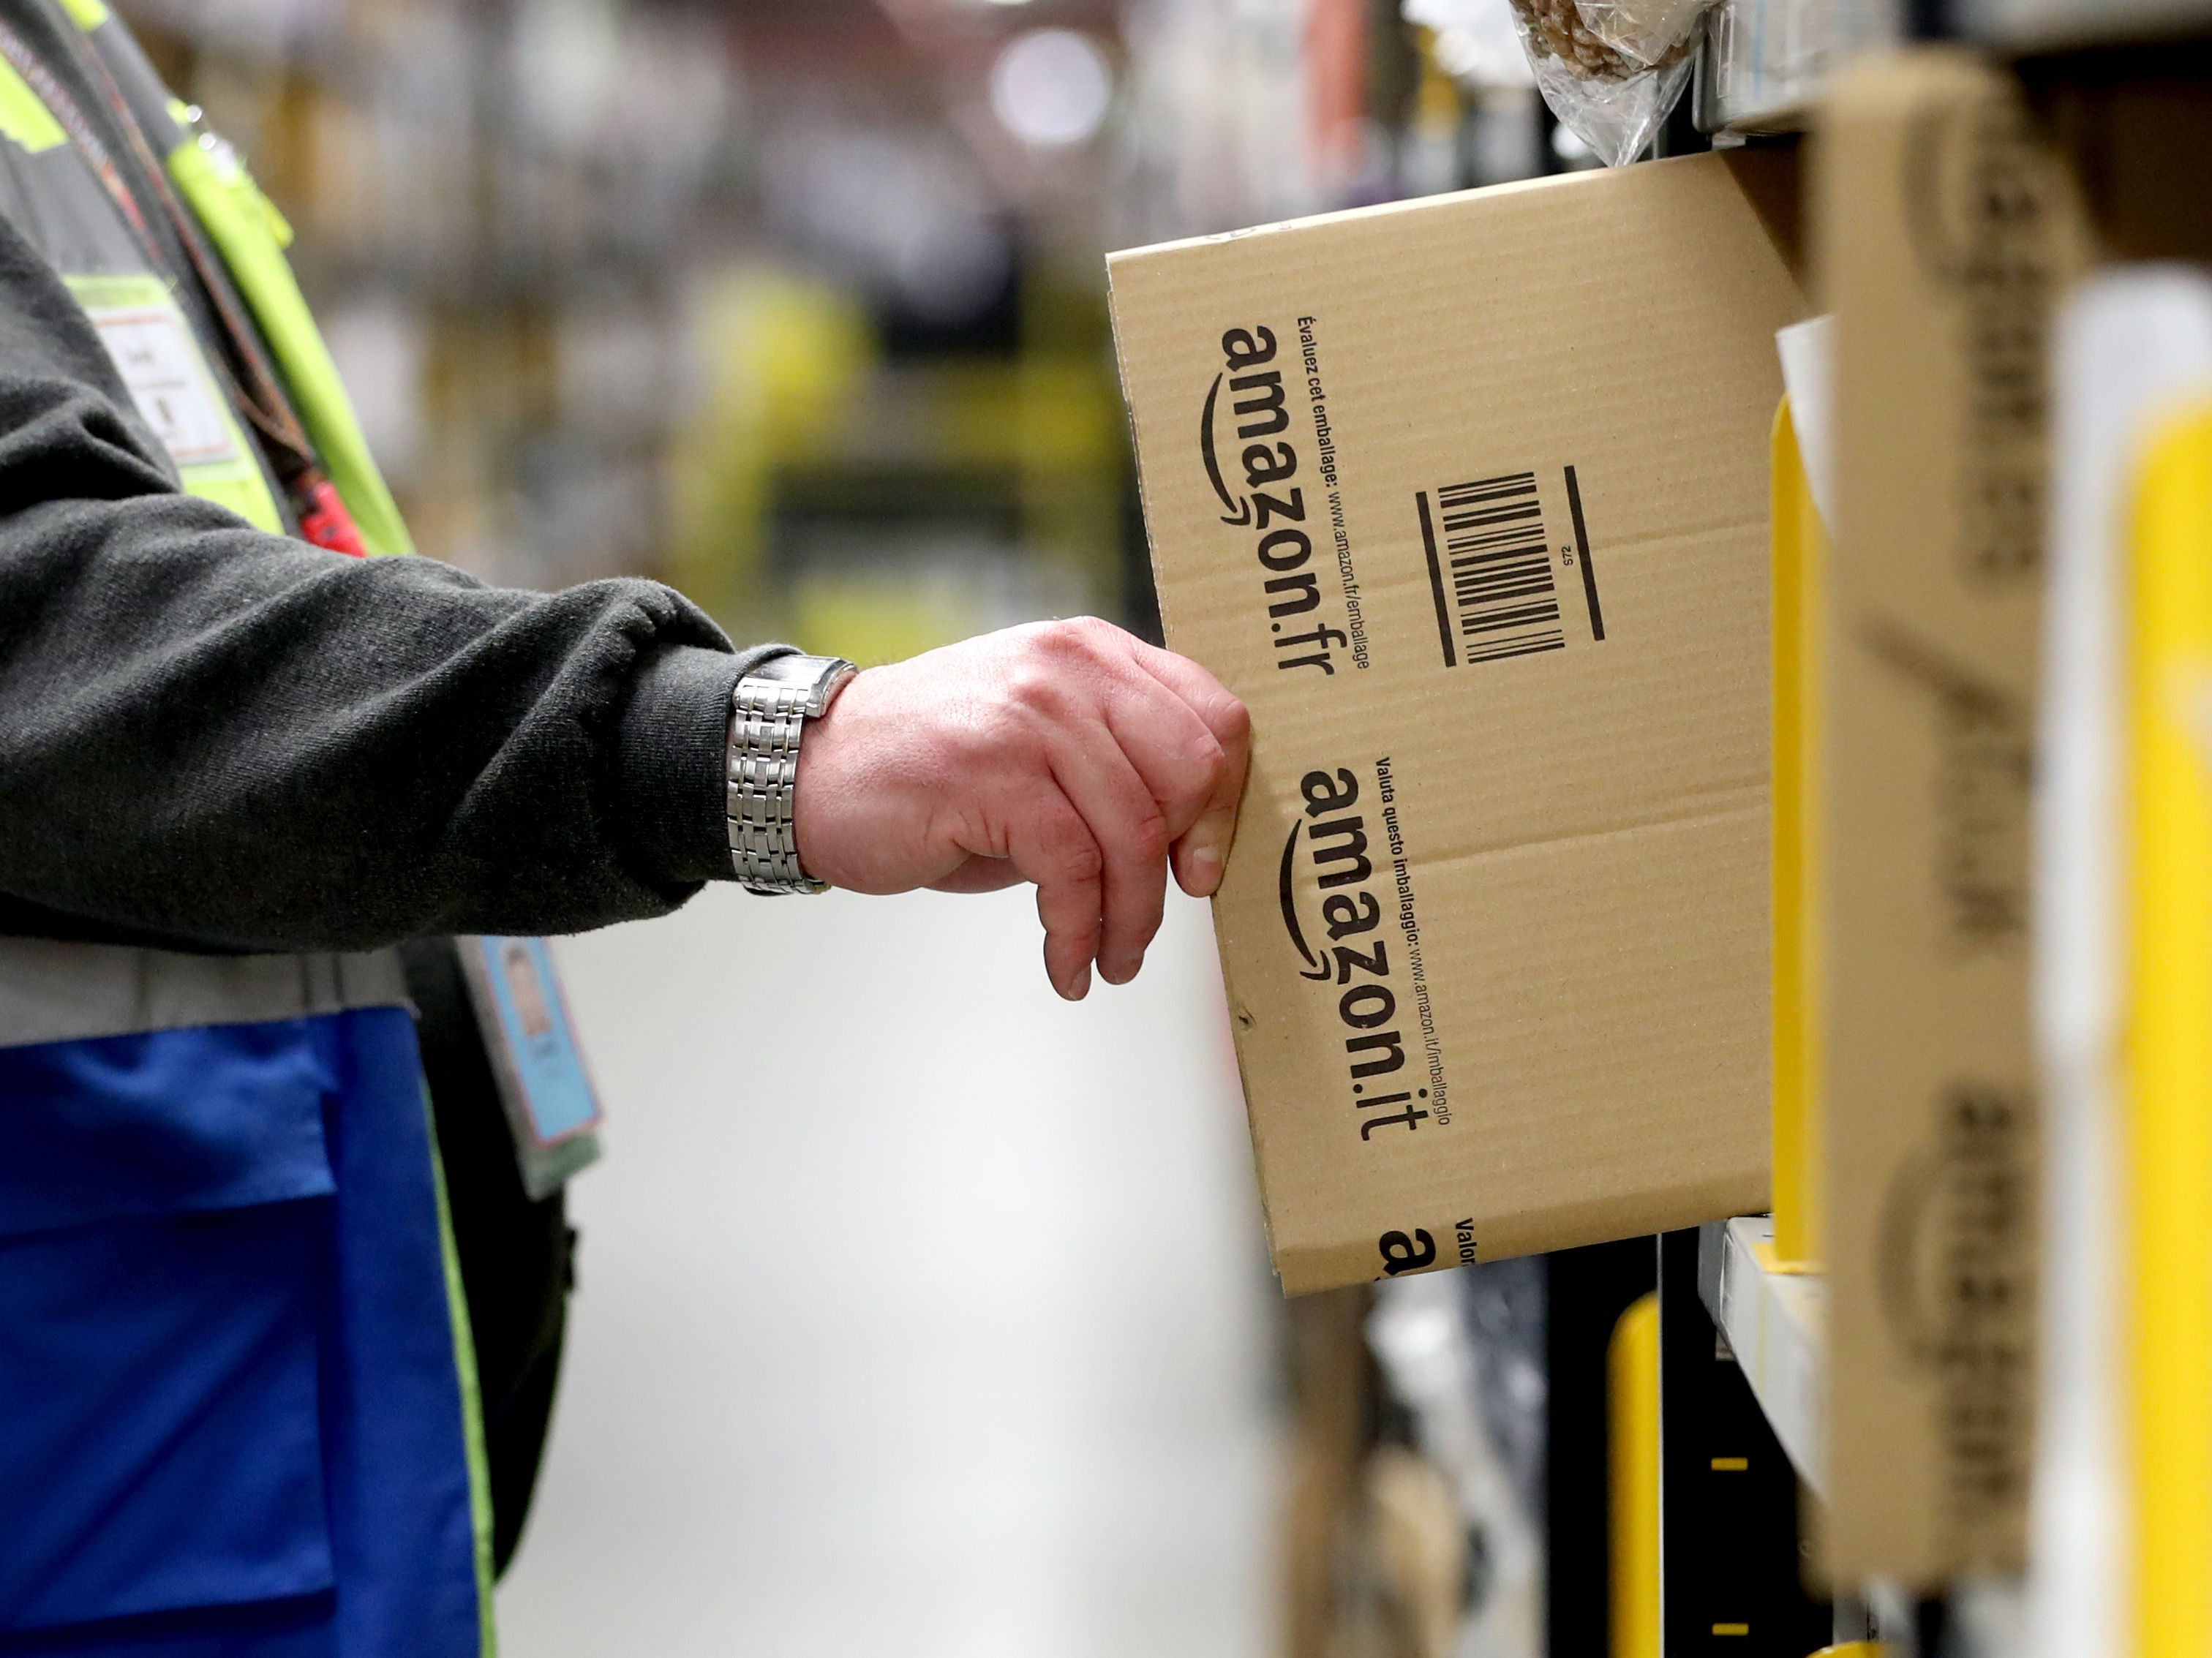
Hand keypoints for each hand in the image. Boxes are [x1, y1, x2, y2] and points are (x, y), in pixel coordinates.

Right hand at [791, 618, 1249, 1000]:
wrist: (808, 772)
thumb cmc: (935, 774)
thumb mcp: (1040, 746)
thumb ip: (1115, 764)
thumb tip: (1199, 844)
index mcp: (1094, 652)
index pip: (1214, 716)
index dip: (1227, 804)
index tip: (1202, 866)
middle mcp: (1069, 667)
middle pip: (1192, 769)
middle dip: (1188, 859)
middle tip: (1163, 913)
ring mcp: (1029, 714)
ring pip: (1134, 831)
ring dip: (1132, 920)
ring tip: (1110, 962)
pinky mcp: (990, 771)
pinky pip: (1073, 870)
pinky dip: (1079, 934)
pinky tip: (1067, 966)